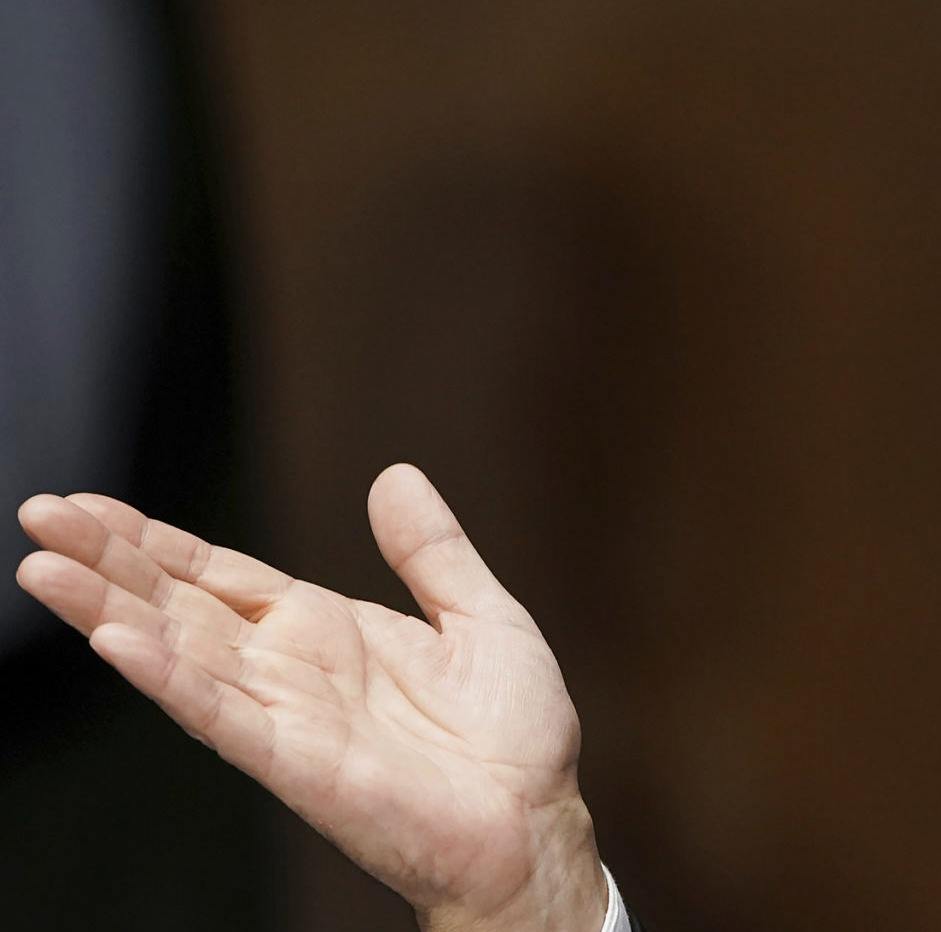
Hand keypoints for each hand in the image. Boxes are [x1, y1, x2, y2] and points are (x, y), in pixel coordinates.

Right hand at [15, 465, 607, 931]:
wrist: (535, 822)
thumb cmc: (512, 735)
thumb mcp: (481, 614)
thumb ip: (431, 550)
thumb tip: (394, 475)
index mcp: (324, 629)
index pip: (217, 574)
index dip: (152, 541)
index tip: (85, 507)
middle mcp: (290, 669)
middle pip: (178, 604)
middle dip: (107, 561)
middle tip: (39, 516)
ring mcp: (285, 715)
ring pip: (179, 653)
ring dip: (110, 613)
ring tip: (43, 572)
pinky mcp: (296, 763)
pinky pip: (222, 715)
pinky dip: (170, 679)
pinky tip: (116, 644)